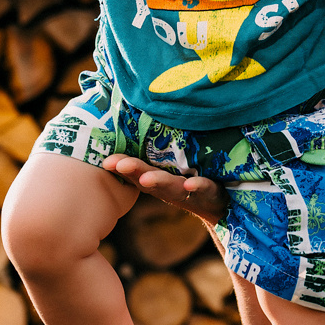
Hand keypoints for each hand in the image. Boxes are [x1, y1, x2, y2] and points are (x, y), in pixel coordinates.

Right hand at [100, 154, 229, 225]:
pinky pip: (203, 188)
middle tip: (119, 165)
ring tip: (147, 178)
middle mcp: (167, 187)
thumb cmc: (186, 177)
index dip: (120, 166)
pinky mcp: (209, 191)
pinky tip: (190, 184)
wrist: (218, 203)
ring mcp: (187, 190)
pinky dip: (197, 187)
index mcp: (156, 178)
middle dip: (133, 172)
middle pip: (147, 180)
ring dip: (158, 182)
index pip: (134, 171)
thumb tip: (129, 120)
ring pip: (171, 186)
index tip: (106, 161)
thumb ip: (150, 149)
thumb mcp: (167, 165)